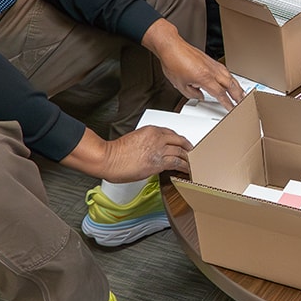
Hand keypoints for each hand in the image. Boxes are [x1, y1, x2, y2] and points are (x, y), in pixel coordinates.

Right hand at [62, 126, 192, 180]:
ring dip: (188, 158)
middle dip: (188, 148)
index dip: (179, 140)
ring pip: (181, 152)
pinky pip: (177, 163)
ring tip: (193, 164)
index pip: (171, 133)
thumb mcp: (134, 140)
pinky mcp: (158, 162)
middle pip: (180, 141)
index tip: (182, 144)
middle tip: (193, 153)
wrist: (108, 158)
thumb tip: (151, 152)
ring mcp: (159, 149)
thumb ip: (146, 143)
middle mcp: (157, 138)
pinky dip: (184, 167)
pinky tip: (187, 170)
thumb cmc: (115, 152)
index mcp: (150, 130)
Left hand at [141, 19, 244, 110]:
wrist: (172, 47)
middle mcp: (212, 71)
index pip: (220, 94)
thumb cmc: (173, 62)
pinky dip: (231, 78)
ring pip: (230, 77)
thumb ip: (192, 94)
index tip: (232, 109)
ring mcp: (213, 64)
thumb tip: (200, 96)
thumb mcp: (179, 85)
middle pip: (231, 85)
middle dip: (238, 95)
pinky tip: (232, 80)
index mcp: (205, 78)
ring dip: (237, 86)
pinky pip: (226, 71)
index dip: (227, 103)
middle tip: (243, 103)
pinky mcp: (211, 60)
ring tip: (242, 93)